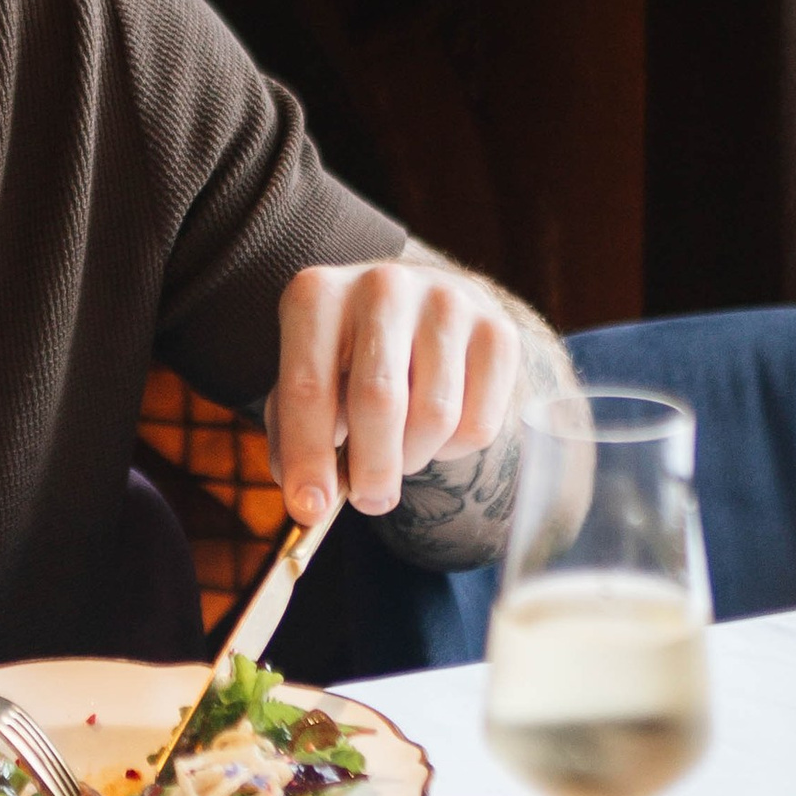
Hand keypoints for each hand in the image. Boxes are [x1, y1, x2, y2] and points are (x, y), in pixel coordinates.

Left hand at [268, 256, 523, 524]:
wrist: (418, 309)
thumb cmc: (346, 358)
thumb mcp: (304, 382)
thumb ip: (296, 439)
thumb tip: (312, 504)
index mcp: (318, 295)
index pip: (309, 388)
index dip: (308, 457)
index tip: (310, 509)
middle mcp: (383, 286)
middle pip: (380, 401)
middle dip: (371, 469)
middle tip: (369, 500)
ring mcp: (448, 301)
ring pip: (436, 417)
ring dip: (412, 458)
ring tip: (397, 451)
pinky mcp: (498, 330)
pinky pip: (479, 424)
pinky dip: (453, 450)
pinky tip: (435, 429)